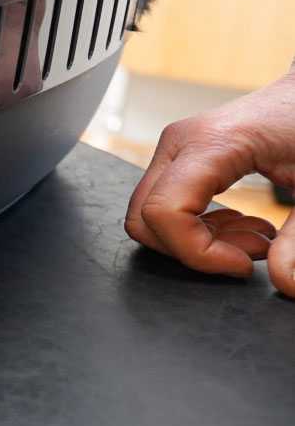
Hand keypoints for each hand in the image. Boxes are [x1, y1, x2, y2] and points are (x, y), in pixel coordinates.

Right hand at [124, 68, 294, 297]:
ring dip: (196, 241)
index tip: (243, 265)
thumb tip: (284, 282)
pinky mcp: (181, 158)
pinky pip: (165, 204)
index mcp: (209, 144)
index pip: (164, 211)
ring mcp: (176, 150)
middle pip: (144, 218)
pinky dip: (197, 228)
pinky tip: (241, 225)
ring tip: (254, 238)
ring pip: (150, 215)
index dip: (197, 253)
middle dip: (193, 250)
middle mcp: (180, 144)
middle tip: (248, 253)